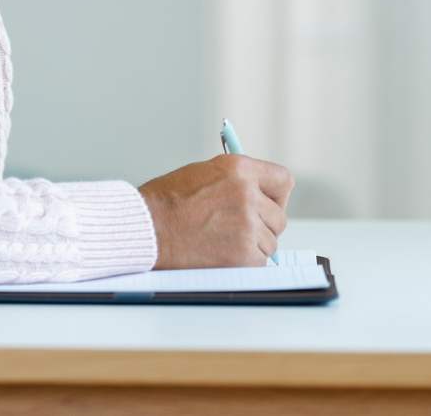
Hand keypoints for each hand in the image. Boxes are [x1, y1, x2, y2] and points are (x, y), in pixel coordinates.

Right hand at [136, 154, 294, 268]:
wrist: (147, 228)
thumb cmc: (167, 202)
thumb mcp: (204, 173)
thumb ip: (236, 180)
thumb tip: (259, 193)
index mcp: (239, 169)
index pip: (283, 181)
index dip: (276, 195)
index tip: (268, 203)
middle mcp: (247, 194)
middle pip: (279, 217)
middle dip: (263, 225)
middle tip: (238, 229)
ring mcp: (247, 225)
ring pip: (270, 242)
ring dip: (252, 245)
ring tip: (221, 240)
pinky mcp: (244, 254)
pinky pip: (259, 261)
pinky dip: (244, 262)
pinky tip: (220, 253)